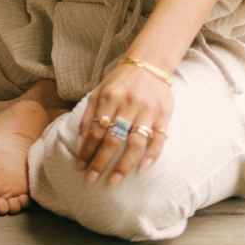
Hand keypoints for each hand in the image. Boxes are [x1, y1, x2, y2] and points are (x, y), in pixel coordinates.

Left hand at [77, 62, 171, 183]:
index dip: (87, 149)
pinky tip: (142, 169)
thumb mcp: (99, 90)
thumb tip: (80, 139)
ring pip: (135, 143)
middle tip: (92, 180)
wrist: (150, 63)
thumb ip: (89, 112)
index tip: (80, 167)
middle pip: (113, 139)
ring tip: (114, 180)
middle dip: (101, 162)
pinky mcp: (163, 115)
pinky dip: (152, 155)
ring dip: (124, 165)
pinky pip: (158, 139)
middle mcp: (127, 104)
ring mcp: (147, 110)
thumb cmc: (120, 80)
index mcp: (109, 97)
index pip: (95, 129)